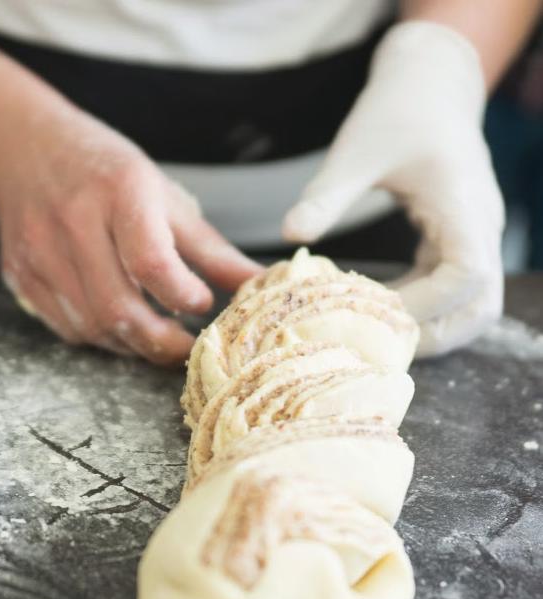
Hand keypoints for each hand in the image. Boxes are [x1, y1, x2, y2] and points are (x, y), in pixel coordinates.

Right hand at [0, 71, 258, 362]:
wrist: (29, 146)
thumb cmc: (107, 172)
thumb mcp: (166, 197)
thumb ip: (212, 250)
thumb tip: (260, 286)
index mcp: (120, 191)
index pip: (151, 262)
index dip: (184, 296)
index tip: (204, 304)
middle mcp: (74, 221)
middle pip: (119, 308)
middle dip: (162, 342)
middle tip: (189, 347)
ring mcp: (40, 250)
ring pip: (94, 327)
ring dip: (134, 345)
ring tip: (159, 335)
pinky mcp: (22, 274)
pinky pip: (70, 328)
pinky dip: (104, 339)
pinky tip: (123, 324)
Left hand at [283, 22, 504, 357]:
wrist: (430, 84)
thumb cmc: (395, 110)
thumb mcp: (355, 151)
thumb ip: (326, 196)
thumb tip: (289, 237)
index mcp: (463, 203)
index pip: (466, 274)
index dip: (425, 303)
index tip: (377, 309)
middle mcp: (481, 225)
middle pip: (481, 306)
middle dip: (436, 333)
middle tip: (381, 343)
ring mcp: (477, 235)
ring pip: (476, 305)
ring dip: (436, 327)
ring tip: (382, 332)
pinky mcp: (463, 238)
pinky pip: (457, 290)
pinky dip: (427, 308)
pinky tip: (383, 305)